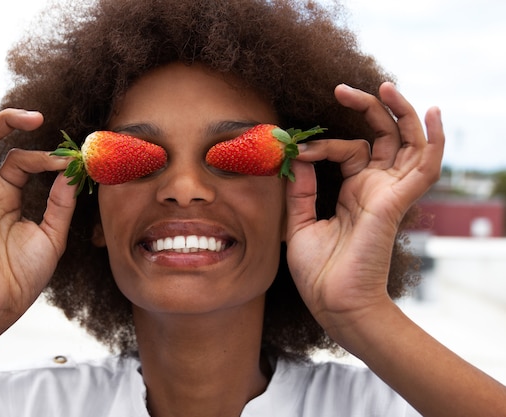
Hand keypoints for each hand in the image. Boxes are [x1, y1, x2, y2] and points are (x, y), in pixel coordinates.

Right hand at [0, 77, 76, 333]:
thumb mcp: (52, 233)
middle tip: (37, 113)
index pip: (24, 159)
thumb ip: (61, 201)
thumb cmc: (23, 275)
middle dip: (9, 119)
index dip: (48, 156)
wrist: (1, 305)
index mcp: (9, 194)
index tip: (72, 161)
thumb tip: (73, 169)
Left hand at [284, 82, 443, 335]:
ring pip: (406, 143)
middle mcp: (373, 188)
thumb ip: (299, 189)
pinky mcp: (395, 201)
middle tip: (342, 90)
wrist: (333, 303)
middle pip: (381, 138)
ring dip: (400, 113)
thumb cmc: (318, 271)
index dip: (321, 144)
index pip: (347, 150)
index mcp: (352, 192)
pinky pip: (424, 166)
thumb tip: (296, 155)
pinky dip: (433, 139)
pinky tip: (434, 112)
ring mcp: (388, 193)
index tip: (295, 149)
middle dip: (366, 110)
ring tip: (384, 87)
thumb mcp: (299, 222)